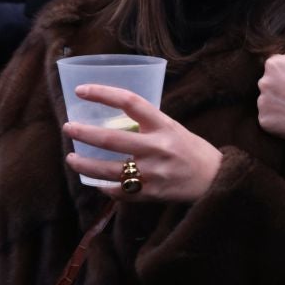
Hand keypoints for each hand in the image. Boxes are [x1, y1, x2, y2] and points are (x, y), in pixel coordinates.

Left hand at [62, 85, 221, 201]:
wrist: (215, 179)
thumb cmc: (191, 150)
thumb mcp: (172, 128)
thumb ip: (147, 124)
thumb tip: (114, 119)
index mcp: (163, 126)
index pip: (130, 102)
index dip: (103, 94)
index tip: (81, 91)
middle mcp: (157, 148)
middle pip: (111, 138)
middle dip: (84, 133)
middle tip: (68, 128)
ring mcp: (153, 173)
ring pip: (109, 170)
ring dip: (85, 164)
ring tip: (72, 159)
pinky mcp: (152, 193)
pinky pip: (120, 192)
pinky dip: (105, 187)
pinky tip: (96, 182)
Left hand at [257, 40, 284, 150]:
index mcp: (275, 64)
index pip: (277, 66)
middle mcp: (264, 82)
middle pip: (271, 83)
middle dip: (284, 88)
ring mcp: (263, 104)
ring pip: (269, 101)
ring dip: (281, 104)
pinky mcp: (265, 122)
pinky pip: (269, 119)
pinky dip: (279, 120)